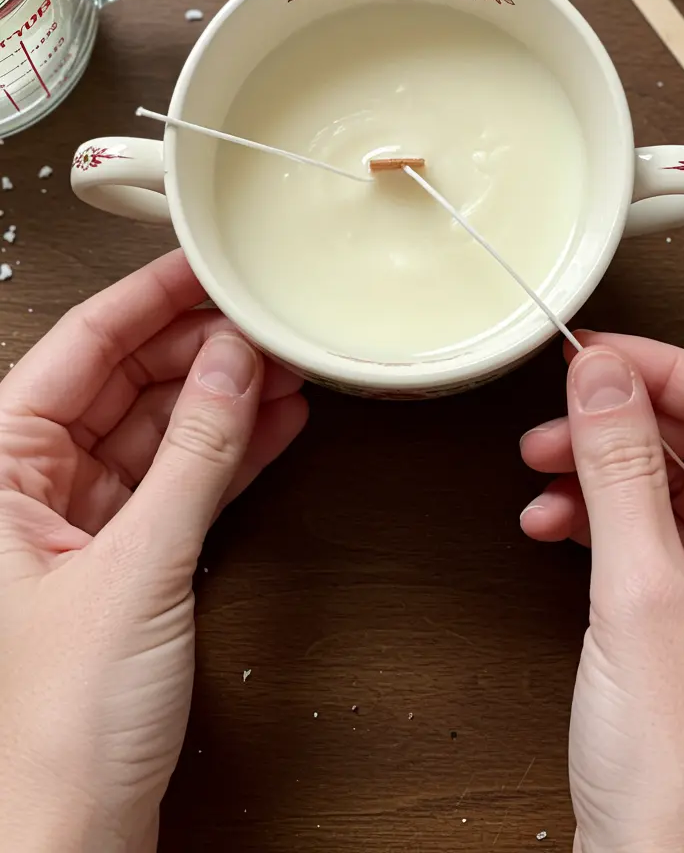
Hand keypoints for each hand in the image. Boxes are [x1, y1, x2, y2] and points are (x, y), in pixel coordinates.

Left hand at [0, 250, 306, 852]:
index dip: (148, 299)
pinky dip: (224, 458)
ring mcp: (70, 531)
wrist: (63, 848)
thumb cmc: (50, 738)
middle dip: (196, 350)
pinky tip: (269, 426)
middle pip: (119, 384)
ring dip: (221, 402)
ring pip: (154, 434)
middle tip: (263, 318)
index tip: (205, 264)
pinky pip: (172, 486)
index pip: (79, 348)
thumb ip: (195, 455)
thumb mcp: (138, 567)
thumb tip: (232, 363)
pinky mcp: (115, 570)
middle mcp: (23, 493)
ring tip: (282, 366)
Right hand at [520, 334, 683, 852]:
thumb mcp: (642, 603)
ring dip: (604, 474)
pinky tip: (554, 525)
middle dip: (629, 424)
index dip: (679, 374)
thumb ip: (622, 476)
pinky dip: (598, 524)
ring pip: (676, 491)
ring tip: (546, 471)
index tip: (607, 356)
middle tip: (564, 413)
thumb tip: (604, 380)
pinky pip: (652, 541)